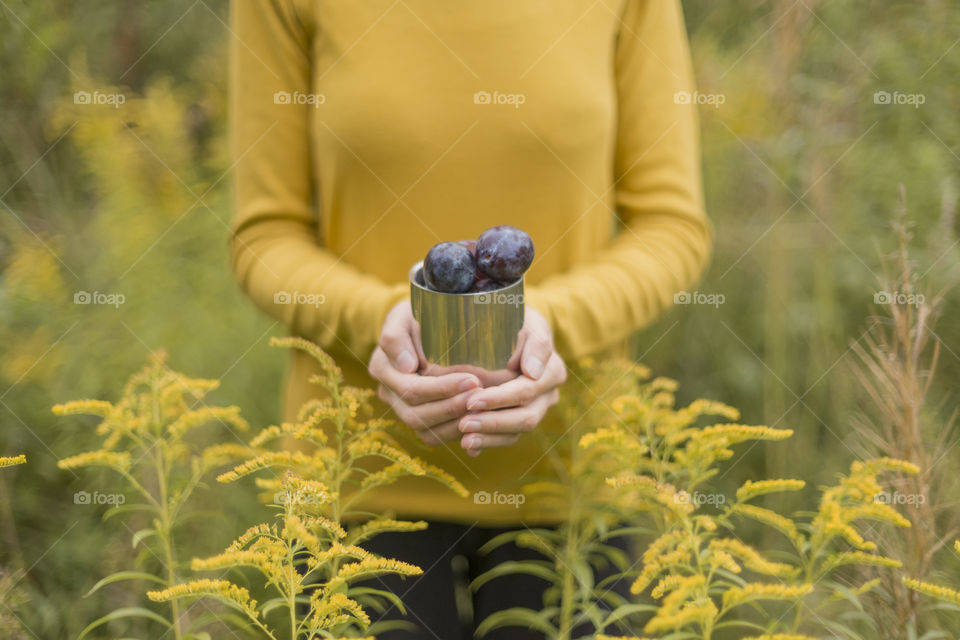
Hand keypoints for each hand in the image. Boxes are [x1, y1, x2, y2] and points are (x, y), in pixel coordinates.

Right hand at [368, 302, 478, 445]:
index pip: (411, 389)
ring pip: (425, 431)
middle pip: (416, 414)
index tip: (472, 379)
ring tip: (483, 408)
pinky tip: (478, 419)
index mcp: (382, 368)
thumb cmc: (417, 314)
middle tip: (482, 395)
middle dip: (452, 407)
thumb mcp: (403, 315)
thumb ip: (396, 336)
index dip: (441, 389)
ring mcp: (402, 409)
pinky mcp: (418, 419)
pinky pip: (434, 436)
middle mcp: (388, 393)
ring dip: (456, 423)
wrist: (424, 323)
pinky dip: (456, 431)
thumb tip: (407, 366)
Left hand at [458, 308, 565, 455]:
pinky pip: (507, 438)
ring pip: (516, 432)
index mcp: (553, 371)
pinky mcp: (520, 420)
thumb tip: (533, 372)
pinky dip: (488, 443)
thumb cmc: (515, 319)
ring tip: (463, 439)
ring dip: (489, 437)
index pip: (527, 390)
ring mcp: (536, 410)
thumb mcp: (529, 321)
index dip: (500, 398)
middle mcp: (548, 395)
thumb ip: (536, 342)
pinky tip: (469, 446)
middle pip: (525, 417)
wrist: (507, 327)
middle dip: (493, 422)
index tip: (472, 399)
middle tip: (462, 422)